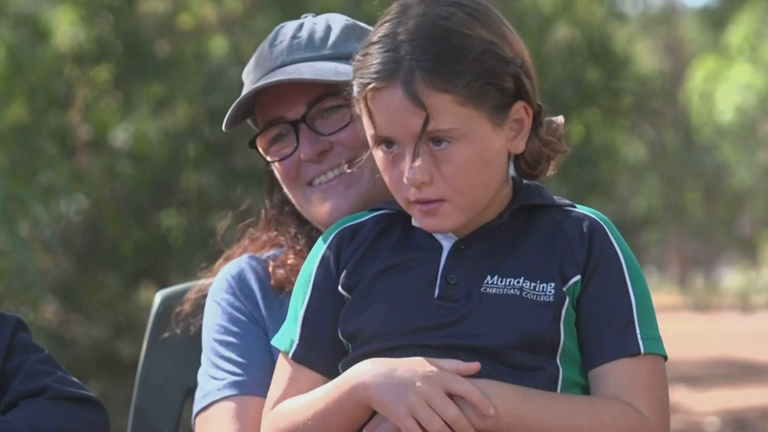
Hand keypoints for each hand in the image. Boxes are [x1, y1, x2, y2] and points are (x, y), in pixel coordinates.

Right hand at [352, 357, 495, 431]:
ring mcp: (413, 403)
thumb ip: (453, 366)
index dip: (481, 402)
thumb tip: (478, 366)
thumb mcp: (428, 363)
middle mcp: (427, 388)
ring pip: (438, 428)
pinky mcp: (401, 416)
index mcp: (436, 375)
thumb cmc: (405, 370)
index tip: (493, 414)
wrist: (372, 377)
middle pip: (454, 414)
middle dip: (467, 429)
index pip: (464, 388)